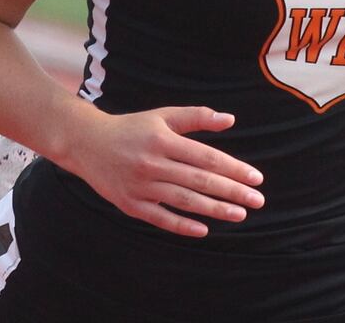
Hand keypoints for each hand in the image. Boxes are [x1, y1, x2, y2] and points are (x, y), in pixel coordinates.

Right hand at [64, 106, 265, 237]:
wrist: (87, 144)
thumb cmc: (132, 128)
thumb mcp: (162, 115)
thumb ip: (196, 116)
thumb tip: (230, 120)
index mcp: (163, 140)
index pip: (206, 158)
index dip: (234, 169)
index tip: (256, 178)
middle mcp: (152, 163)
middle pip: (199, 181)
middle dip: (232, 192)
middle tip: (258, 200)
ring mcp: (141, 186)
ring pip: (184, 201)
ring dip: (214, 209)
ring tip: (239, 214)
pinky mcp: (130, 205)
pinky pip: (160, 218)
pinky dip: (182, 225)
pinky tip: (204, 229)